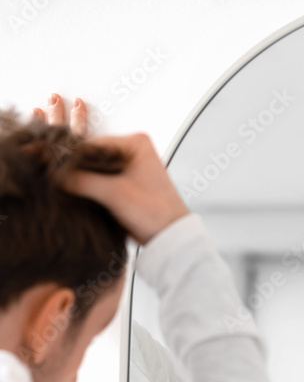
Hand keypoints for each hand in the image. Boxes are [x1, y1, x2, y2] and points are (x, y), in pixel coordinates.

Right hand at [32, 93, 189, 244]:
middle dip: (77, 169)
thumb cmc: (155, 213)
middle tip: (58, 180)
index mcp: (136, 143)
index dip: (72, 157)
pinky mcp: (127, 184)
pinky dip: (91, 188)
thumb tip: (55, 175)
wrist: (170, 238)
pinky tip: (79, 195)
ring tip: (67, 189)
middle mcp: (133, 151)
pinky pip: (102, 180)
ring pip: (96, 169)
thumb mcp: (114, 194)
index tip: (55, 169)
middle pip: (93, 156)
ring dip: (83, 180)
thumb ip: (82, 181)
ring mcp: (130, 167)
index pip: (93, 143)